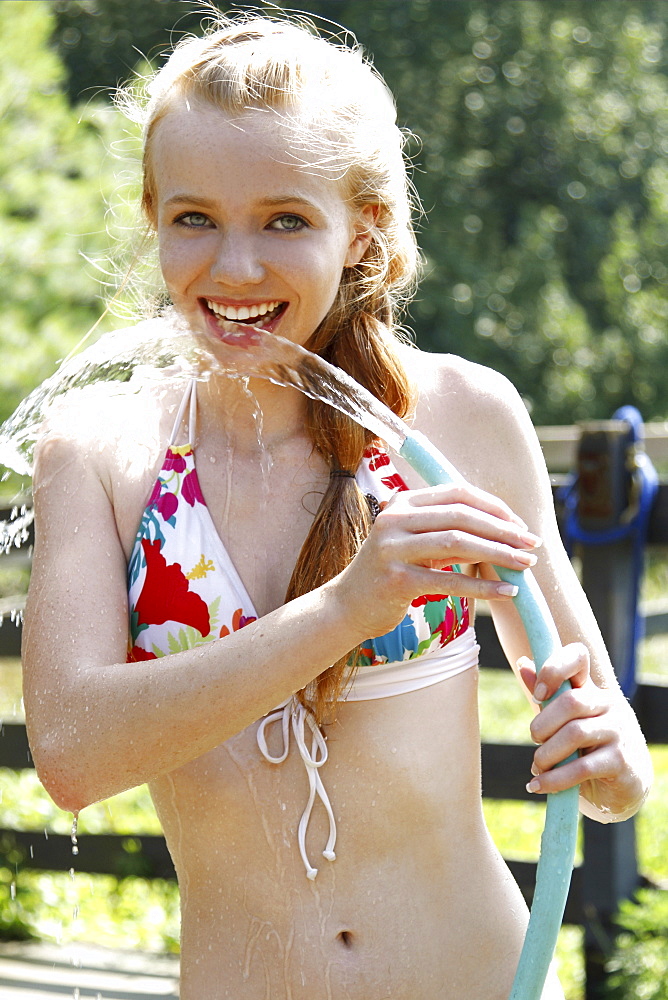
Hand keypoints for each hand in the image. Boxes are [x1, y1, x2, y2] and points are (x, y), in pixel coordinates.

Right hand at [336, 482, 541, 639]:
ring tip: (526, 565)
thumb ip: (447, 531)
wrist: (346, 607)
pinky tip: (506, 591)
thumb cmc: (388, 574)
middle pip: (461, 516)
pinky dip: (483, 587)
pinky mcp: (396, 580)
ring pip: (458, 543)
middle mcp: (394, 520)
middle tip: (531, 544)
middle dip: (503, 530)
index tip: (519, 524)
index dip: (494, 506)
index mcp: (402, 504)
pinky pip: (449, 581)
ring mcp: (392, 548)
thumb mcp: (414, 543)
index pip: (457, 493)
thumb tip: (501, 531)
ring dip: (499, 554)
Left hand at [519, 645, 651, 819]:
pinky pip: (581, 768)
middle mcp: (609, 704)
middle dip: (542, 724)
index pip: (577, 657)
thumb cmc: (589, 745)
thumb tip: (523, 663)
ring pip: (575, 733)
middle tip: (536, 740)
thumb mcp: (565, 719)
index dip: (553, 668)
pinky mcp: (621, 762)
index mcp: (592, 689)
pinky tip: (539, 785)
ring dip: (546, 754)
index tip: (538, 694)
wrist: (626, 782)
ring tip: (537, 767)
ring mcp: (618, 732)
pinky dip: (554, 779)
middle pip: (571, 701)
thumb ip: (546, 694)